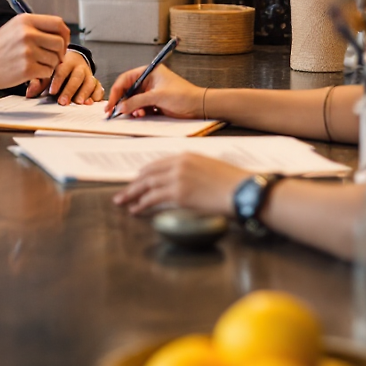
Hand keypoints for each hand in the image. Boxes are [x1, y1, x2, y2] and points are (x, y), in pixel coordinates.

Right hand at [0, 13, 69, 94]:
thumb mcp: (14, 28)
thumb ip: (35, 27)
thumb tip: (60, 33)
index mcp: (26, 21)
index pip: (58, 23)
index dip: (65, 34)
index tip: (63, 41)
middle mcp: (28, 33)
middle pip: (60, 43)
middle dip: (59, 53)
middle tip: (52, 57)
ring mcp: (28, 51)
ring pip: (55, 59)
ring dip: (50, 64)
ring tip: (36, 64)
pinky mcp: (27, 68)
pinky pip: (48, 72)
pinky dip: (43, 74)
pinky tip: (32, 72)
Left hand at [26, 50, 104, 104]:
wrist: (73, 61)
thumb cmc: (57, 69)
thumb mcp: (47, 72)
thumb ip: (38, 82)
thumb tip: (29, 94)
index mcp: (65, 61)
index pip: (62, 69)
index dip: (57, 80)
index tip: (51, 91)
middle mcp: (79, 67)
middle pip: (77, 76)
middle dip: (70, 90)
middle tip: (63, 101)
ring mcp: (89, 75)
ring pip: (89, 82)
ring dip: (84, 93)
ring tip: (78, 102)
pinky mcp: (96, 83)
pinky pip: (99, 88)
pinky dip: (96, 95)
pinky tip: (91, 102)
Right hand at [104, 65, 203, 118]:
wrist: (199, 107)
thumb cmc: (184, 95)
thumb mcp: (158, 96)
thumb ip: (137, 101)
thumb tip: (122, 106)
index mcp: (149, 72)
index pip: (126, 79)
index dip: (117, 91)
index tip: (112, 103)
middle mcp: (149, 81)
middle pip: (128, 91)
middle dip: (123, 101)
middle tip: (115, 112)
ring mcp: (151, 92)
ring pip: (134, 100)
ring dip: (132, 108)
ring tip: (135, 114)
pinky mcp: (155, 103)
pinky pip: (141, 107)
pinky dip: (139, 112)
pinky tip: (142, 115)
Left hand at [113, 153, 249, 215]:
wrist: (243, 190)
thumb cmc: (232, 183)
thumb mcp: (209, 168)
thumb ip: (192, 171)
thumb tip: (182, 183)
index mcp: (185, 156)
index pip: (157, 164)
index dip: (144, 174)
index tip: (137, 181)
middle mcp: (178, 164)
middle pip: (148, 174)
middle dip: (133, 185)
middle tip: (122, 193)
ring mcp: (177, 178)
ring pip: (147, 186)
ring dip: (132, 195)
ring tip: (122, 202)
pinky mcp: (178, 194)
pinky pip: (153, 199)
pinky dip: (142, 204)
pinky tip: (136, 210)